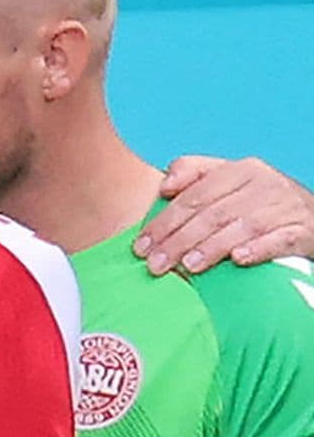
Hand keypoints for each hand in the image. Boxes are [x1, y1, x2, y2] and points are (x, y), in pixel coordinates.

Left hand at [134, 155, 313, 274]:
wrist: (313, 216)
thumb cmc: (258, 202)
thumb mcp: (229, 181)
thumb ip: (194, 174)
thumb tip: (164, 185)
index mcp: (241, 170)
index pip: (195, 195)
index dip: (164, 220)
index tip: (141, 245)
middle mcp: (264, 184)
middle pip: (213, 214)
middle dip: (179, 240)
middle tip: (155, 264)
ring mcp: (285, 207)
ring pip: (243, 227)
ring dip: (213, 247)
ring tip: (187, 266)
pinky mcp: (303, 230)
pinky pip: (280, 240)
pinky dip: (258, 249)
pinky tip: (238, 260)